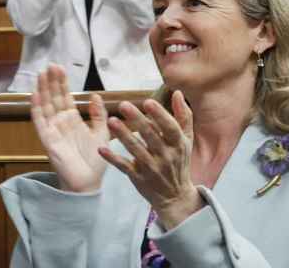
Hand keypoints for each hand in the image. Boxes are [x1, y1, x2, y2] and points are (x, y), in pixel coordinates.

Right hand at [31, 65, 109, 192]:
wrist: (88, 182)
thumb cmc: (95, 160)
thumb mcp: (102, 133)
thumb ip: (98, 115)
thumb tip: (95, 95)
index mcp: (73, 120)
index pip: (65, 97)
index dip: (62, 83)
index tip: (59, 68)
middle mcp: (60, 122)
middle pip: (54, 98)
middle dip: (52, 82)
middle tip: (50, 65)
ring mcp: (52, 130)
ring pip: (45, 106)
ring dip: (43, 90)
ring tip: (42, 74)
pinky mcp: (47, 139)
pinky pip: (40, 122)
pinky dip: (36, 109)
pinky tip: (35, 95)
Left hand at [98, 91, 202, 230]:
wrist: (175, 196)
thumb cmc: (179, 161)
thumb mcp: (186, 140)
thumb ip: (183, 116)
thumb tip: (176, 92)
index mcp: (178, 145)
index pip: (170, 128)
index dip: (160, 115)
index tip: (148, 102)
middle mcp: (166, 156)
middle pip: (150, 136)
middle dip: (137, 120)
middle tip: (123, 105)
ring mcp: (151, 168)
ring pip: (136, 150)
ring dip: (123, 135)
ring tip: (111, 121)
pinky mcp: (138, 177)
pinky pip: (124, 166)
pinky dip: (113, 158)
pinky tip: (102, 149)